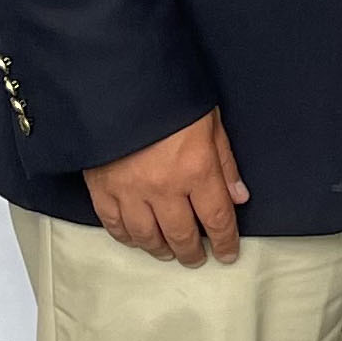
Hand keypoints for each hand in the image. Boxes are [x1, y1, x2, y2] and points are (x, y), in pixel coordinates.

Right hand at [82, 108, 248, 266]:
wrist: (117, 82)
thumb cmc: (169, 95)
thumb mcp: (209, 120)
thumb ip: (225, 162)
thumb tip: (239, 197)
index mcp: (196, 169)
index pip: (217, 219)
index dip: (225, 241)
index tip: (228, 254)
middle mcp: (165, 188)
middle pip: (182, 235)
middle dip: (193, 252)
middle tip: (198, 258)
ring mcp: (131, 192)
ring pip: (148, 237)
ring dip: (162, 250)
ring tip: (170, 252)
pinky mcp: (103, 190)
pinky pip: (116, 226)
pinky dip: (128, 238)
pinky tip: (138, 239)